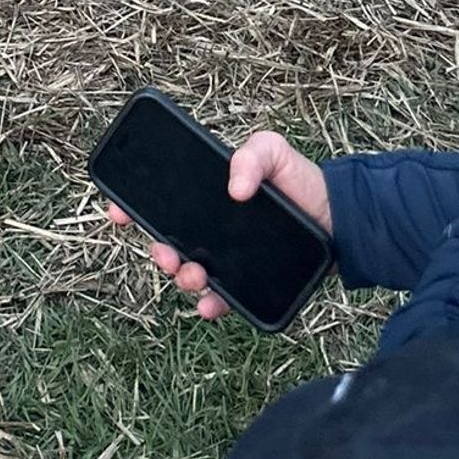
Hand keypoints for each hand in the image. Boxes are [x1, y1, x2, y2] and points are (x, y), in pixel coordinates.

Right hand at [105, 131, 330, 319]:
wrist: (341, 221)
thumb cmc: (302, 181)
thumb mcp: (275, 152)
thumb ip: (253, 155)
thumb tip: (233, 188)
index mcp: (208, 194)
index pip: (163, 200)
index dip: (134, 207)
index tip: (118, 214)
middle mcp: (212, 227)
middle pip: (169, 241)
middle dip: (157, 250)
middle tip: (164, 252)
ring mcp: (228, 257)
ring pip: (190, 271)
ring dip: (181, 276)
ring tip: (192, 275)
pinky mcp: (248, 283)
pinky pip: (222, 298)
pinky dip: (211, 305)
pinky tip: (210, 305)